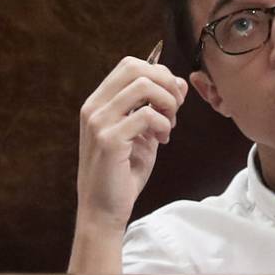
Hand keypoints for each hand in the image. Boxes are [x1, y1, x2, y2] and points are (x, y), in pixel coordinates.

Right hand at [75, 55, 186, 228]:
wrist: (104, 210)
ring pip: (143, 86)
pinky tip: (162, 140)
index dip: (159, 74)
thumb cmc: (123, 171)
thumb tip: (180, 82)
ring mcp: (98, 123)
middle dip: (166, 82)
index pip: (130, 65)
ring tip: (169, 125)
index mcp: (98, 102)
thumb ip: (157, 107)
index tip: (173, 97)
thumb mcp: (143, 132)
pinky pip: (146, 115)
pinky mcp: (108, 140)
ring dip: (167, 103)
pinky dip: (162, 125)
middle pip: (135, 68)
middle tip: (176, 107)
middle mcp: (93, 108)